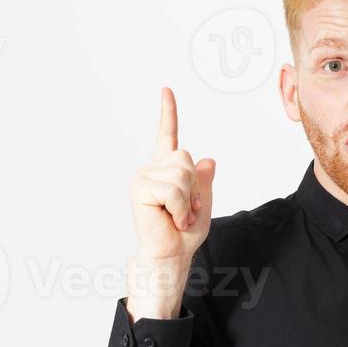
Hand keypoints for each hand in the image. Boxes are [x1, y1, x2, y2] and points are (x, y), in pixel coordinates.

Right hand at [129, 87, 215, 265]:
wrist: (171, 255)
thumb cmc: (183, 233)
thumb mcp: (202, 203)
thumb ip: (203, 182)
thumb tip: (207, 160)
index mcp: (166, 170)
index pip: (167, 135)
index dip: (168, 112)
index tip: (166, 90)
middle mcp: (151, 170)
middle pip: (185, 158)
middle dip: (194, 186)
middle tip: (186, 208)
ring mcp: (143, 178)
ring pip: (181, 173)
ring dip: (187, 199)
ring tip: (178, 215)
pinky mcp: (140, 189)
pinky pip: (173, 189)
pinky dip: (180, 207)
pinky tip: (172, 219)